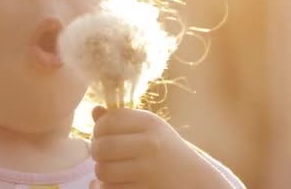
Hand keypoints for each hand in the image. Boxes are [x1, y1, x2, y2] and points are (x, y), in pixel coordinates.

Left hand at [90, 106, 233, 188]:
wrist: (195, 181)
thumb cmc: (167, 152)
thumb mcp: (150, 130)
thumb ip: (122, 120)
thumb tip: (95, 110)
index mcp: (150, 123)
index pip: (108, 121)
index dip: (99, 129)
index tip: (105, 135)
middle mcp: (150, 145)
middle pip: (100, 147)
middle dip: (98, 153)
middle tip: (106, 156)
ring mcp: (148, 170)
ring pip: (101, 171)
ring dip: (103, 173)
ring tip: (116, 170)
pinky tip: (120, 183)